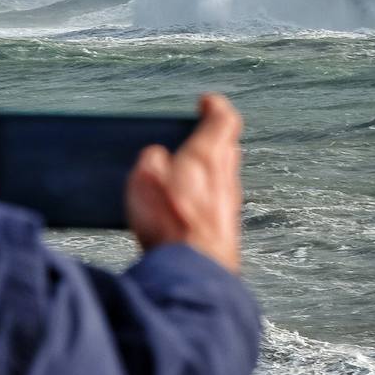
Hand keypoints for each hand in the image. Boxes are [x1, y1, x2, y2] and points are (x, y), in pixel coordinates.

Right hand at [126, 94, 243, 273]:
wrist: (195, 273)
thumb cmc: (170, 221)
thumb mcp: (145, 177)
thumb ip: (152, 160)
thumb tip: (158, 157)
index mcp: (209, 154)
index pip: (224, 119)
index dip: (215, 107)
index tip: (205, 102)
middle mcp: (226, 176)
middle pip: (226, 147)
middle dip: (212, 138)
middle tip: (194, 135)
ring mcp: (229, 205)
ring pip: (222, 176)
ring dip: (208, 170)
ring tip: (184, 173)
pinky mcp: (225, 230)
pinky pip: (216, 203)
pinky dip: (204, 197)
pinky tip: (185, 208)